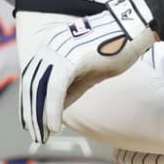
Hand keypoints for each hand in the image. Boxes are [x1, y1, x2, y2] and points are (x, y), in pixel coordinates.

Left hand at [21, 0, 156, 142]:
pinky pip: (56, 88)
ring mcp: (58, 50)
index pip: (33, 78)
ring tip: (42, 135)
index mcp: (52, 46)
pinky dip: (52, 109)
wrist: (134, 28)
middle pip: (32, 85)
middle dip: (31, 113)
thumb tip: (55, 108)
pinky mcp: (70, 57)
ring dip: (39, 115)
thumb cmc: (115, 47)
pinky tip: (53, 127)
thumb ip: (71, 87)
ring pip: (40, 88)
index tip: (31, 122)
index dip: (29, 102)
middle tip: (36, 135)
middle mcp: (50, 46)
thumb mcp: (88, 71)